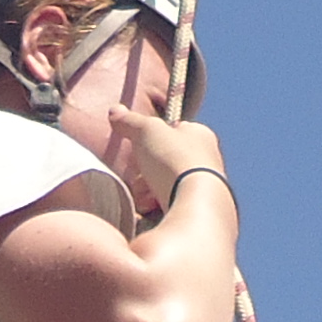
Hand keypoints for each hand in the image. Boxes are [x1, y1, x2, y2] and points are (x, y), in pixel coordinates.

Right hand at [109, 108, 227, 221]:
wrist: (197, 206)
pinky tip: (152, 208)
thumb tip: (115, 111)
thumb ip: (130, 121)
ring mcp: (203, 187)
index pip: (172, 131)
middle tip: (140, 174)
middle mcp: (207, 160)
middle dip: (145, 170)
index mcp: (200, 135)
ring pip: (163, 184)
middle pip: (164, 161)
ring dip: (147, 190)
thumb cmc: (176, 160)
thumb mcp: (147, 130)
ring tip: (146, 194)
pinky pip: (167, 205)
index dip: (151, 138)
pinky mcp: (197, 210)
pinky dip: (155, 207)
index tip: (139, 146)